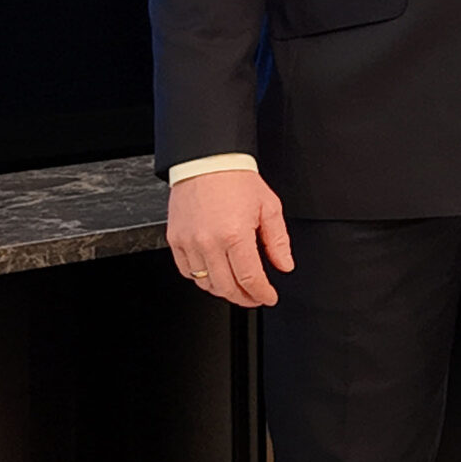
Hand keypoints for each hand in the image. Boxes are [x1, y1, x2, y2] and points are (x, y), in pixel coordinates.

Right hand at [167, 170, 294, 307]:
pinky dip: (201, 280)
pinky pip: (186, 272)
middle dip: (244, 298)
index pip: (250, 278)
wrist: (207, 163)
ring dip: (223, 291)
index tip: (269, 297)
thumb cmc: (237, 181)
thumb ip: (278, 241)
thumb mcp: (269, 207)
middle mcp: (209, 242)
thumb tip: (285, 265)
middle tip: (256, 298)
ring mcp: (189, 243)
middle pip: (226, 287)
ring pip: (205, 284)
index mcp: (235, 234)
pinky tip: (215, 276)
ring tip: (237, 288)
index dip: (262, 294)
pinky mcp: (175, 241)